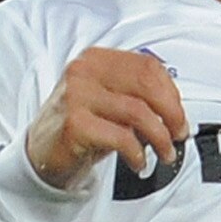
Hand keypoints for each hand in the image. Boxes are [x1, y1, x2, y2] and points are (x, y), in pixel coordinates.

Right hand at [25, 47, 188, 190]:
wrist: (41, 152)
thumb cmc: (79, 126)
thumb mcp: (108, 101)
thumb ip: (136, 95)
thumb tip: (174, 109)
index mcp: (96, 59)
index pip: (147, 66)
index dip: (171, 93)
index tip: (179, 115)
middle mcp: (84, 71)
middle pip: (146, 85)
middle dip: (171, 113)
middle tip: (178, 134)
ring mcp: (77, 96)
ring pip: (138, 112)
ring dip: (160, 138)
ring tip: (165, 152)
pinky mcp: (75, 124)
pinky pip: (121, 138)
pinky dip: (137, 153)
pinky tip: (139, 161)